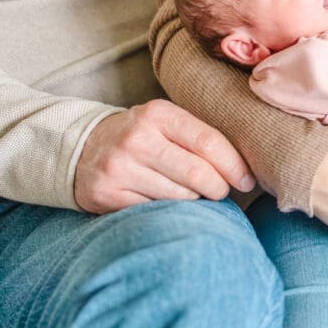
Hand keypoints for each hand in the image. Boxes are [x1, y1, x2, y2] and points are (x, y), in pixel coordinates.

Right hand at [75, 99, 254, 213]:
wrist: (81, 149)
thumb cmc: (141, 137)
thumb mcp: (166, 123)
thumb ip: (199, 138)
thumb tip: (244, 170)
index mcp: (158, 114)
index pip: (209, 141)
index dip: (234, 166)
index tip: (247, 181)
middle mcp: (137, 138)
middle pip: (197, 173)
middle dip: (218, 188)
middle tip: (222, 193)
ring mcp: (119, 167)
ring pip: (179, 196)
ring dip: (196, 201)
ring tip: (195, 197)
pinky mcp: (106, 194)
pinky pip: (154, 211)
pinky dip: (171, 213)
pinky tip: (170, 207)